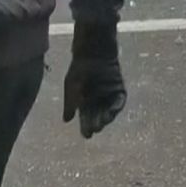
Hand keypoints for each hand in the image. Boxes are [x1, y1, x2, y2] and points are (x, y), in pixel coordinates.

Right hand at [63, 23, 126, 138]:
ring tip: (102, 123)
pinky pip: (119, 101)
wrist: (92, 51)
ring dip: (106, 118)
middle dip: (96, 123)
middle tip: (94, 129)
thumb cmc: (79, 68)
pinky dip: (116, 107)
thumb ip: (70, 104)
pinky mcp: (118, 89)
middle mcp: (98, 100)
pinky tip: (111, 112)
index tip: (86, 135)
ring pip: (108, 111)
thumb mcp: (70, 86)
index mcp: (85, 101)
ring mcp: (109, 95)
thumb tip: (66, 121)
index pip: (86, 118)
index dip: (86, 126)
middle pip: (97, 116)